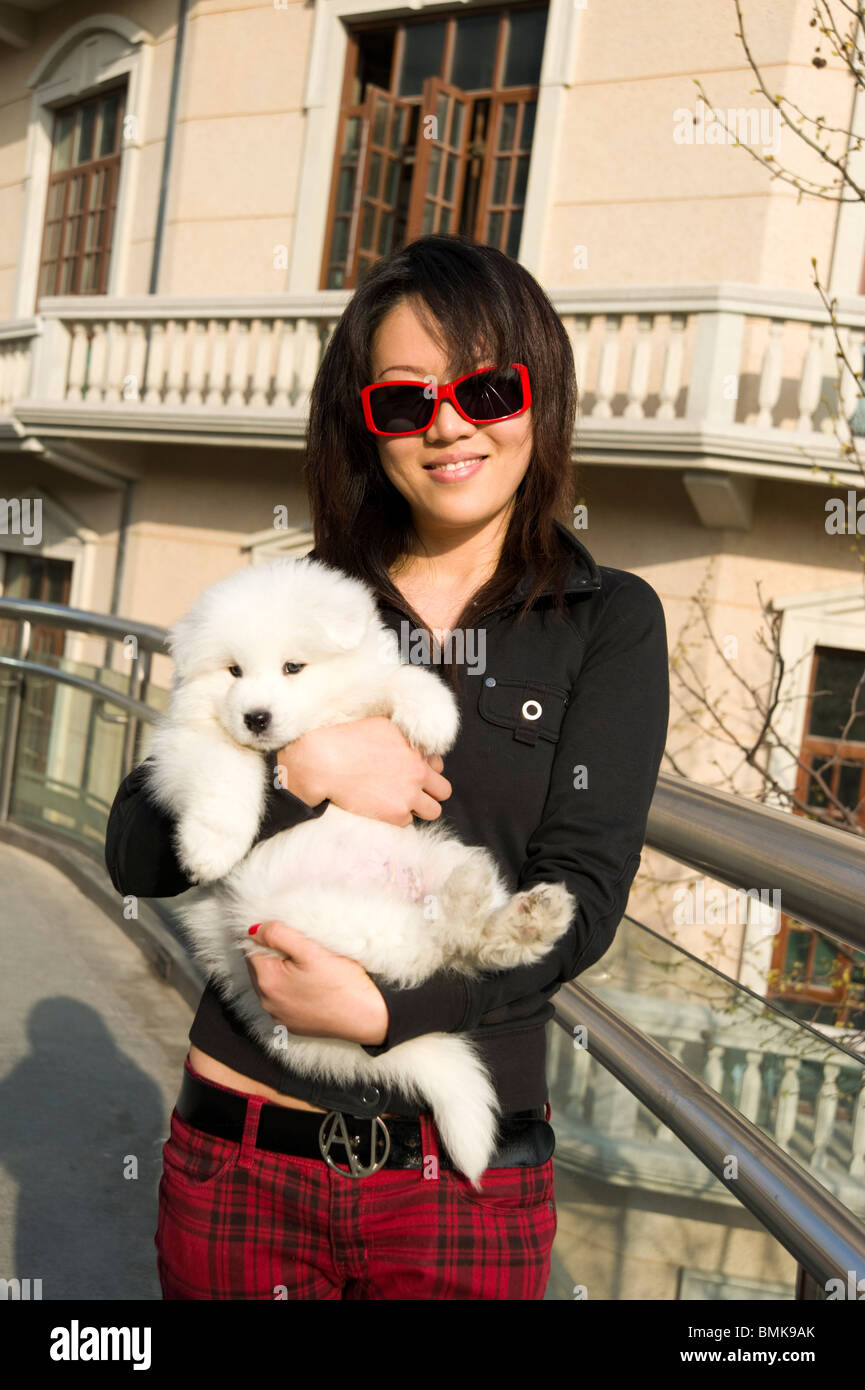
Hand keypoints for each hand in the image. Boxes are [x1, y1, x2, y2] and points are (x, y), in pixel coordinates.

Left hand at [244, 921, 388, 1044]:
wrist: (368, 1017)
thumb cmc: (343, 983)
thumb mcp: (311, 950)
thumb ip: (279, 935)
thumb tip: (254, 929)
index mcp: (267, 981)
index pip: (251, 948)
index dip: (270, 937)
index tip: (293, 937)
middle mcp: (267, 1002)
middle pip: (259, 967)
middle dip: (275, 954)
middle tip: (304, 951)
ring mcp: (279, 1016)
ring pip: (270, 984)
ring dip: (282, 972)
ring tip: (310, 968)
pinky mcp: (291, 1025)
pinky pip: (282, 1000)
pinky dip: (290, 990)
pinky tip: (311, 986)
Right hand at [274, 716, 451, 825]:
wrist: (324, 762)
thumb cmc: (347, 740)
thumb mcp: (382, 726)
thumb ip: (404, 737)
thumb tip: (413, 745)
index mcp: (416, 748)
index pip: (438, 765)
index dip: (425, 770)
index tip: (410, 773)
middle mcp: (418, 770)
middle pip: (443, 790)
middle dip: (430, 792)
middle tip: (410, 792)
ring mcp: (410, 794)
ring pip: (433, 810)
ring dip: (419, 808)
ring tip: (398, 804)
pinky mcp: (397, 814)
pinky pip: (408, 822)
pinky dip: (396, 818)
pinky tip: (379, 808)